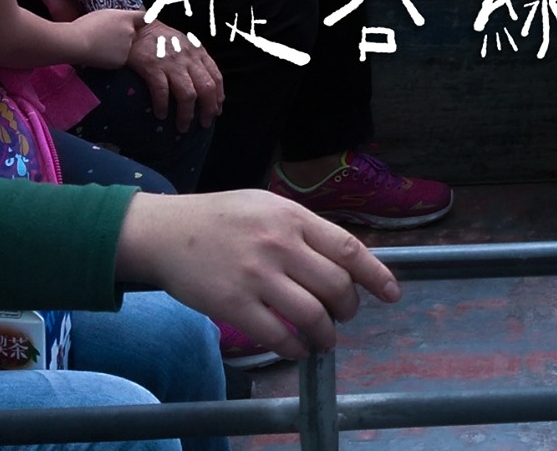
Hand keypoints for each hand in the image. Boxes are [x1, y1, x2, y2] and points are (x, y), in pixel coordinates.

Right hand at [72, 8, 145, 70]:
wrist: (76, 43)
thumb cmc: (85, 26)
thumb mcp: (103, 14)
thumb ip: (117, 17)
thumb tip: (123, 22)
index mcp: (126, 18)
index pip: (144, 17)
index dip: (145, 19)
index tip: (146, 20)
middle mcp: (131, 32)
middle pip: (133, 34)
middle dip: (125, 35)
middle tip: (107, 36)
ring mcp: (127, 47)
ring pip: (126, 47)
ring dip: (118, 47)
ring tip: (100, 45)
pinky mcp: (121, 61)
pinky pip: (120, 58)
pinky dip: (112, 57)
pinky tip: (100, 54)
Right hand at [116, 189, 399, 358]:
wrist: (165, 232)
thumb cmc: (220, 218)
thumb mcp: (268, 206)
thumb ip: (304, 229)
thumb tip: (345, 260)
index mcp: (292, 217)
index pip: (348, 249)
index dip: (376, 275)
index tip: (391, 294)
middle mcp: (279, 245)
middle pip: (336, 285)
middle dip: (348, 308)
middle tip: (344, 315)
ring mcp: (256, 276)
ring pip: (312, 314)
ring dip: (326, 335)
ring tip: (324, 339)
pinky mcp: (233, 304)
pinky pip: (277, 335)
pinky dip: (295, 348)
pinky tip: (297, 349)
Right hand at [126, 18, 224, 131]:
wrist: (135, 28)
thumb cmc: (161, 40)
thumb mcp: (185, 46)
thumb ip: (196, 63)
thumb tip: (206, 89)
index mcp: (198, 53)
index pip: (216, 78)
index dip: (218, 98)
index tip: (216, 112)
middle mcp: (188, 57)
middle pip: (206, 88)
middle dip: (207, 110)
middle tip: (203, 124)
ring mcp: (171, 62)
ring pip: (187, 94)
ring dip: (186, 114)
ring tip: (182, 127)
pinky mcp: (152, 66)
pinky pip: (162, 91)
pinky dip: (163, 106)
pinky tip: (160, 115)